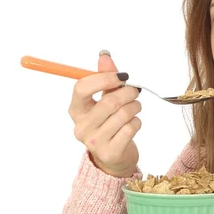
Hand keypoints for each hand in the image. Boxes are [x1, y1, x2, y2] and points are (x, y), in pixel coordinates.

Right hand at [68, 51, 141, 176]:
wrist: (114, 158)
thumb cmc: (109, 123)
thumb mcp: (104, 99)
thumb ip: (105, 78)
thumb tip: (104, 56)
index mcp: (76, 109)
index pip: (82, 88)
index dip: (104, 78)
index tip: (121, 76)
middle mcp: (81, 126)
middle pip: (108, 102)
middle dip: (127, 93)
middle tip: (134, 91)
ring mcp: (94, 141)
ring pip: (123, 114)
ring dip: (135, 107)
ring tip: (134, 108)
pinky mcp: (110, 152)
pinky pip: (131, 128)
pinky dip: (137, 121)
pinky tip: (133, 123)